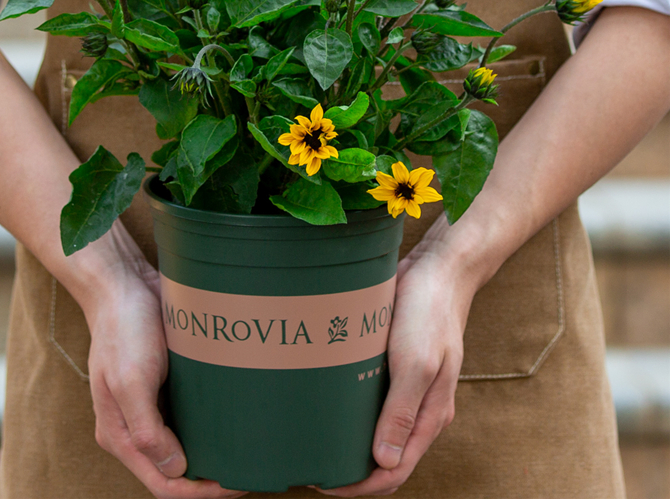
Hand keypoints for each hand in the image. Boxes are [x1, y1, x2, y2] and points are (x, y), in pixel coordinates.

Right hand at [81, 224, 246, 498]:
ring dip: (212, 454)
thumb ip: (147, 430)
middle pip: (175, 470)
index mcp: (120, 434)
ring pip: (185, 445)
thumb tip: (176, 469)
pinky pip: (190, 416)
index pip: (162, 483)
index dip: (199, 492)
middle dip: (210, 480)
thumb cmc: (124, 328)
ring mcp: (152, 405)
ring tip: (248, 453)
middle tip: (250, 473)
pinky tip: (236, 421)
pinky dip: (211, 426)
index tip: (234, 485)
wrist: (124, 282)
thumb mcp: (131, 380)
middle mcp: (135, 426)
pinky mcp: (167, 384)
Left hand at [317, 216, 476, 495]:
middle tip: (310, 465)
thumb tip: (384, 463)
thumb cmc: (429, 314)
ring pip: (376, 431)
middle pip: (385, 458)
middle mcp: (419, 409)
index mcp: (429, 416)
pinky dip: (351, 414)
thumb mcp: (417, 363)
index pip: (394, 471)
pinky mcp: (394, 367)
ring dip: (349, 443)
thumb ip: (402, 413)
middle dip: (351, 471)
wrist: (436, 270)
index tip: (322, 482)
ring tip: (314, 441)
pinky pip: (372, 402)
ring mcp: (407, 388)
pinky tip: (326, 406)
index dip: (359, 486)